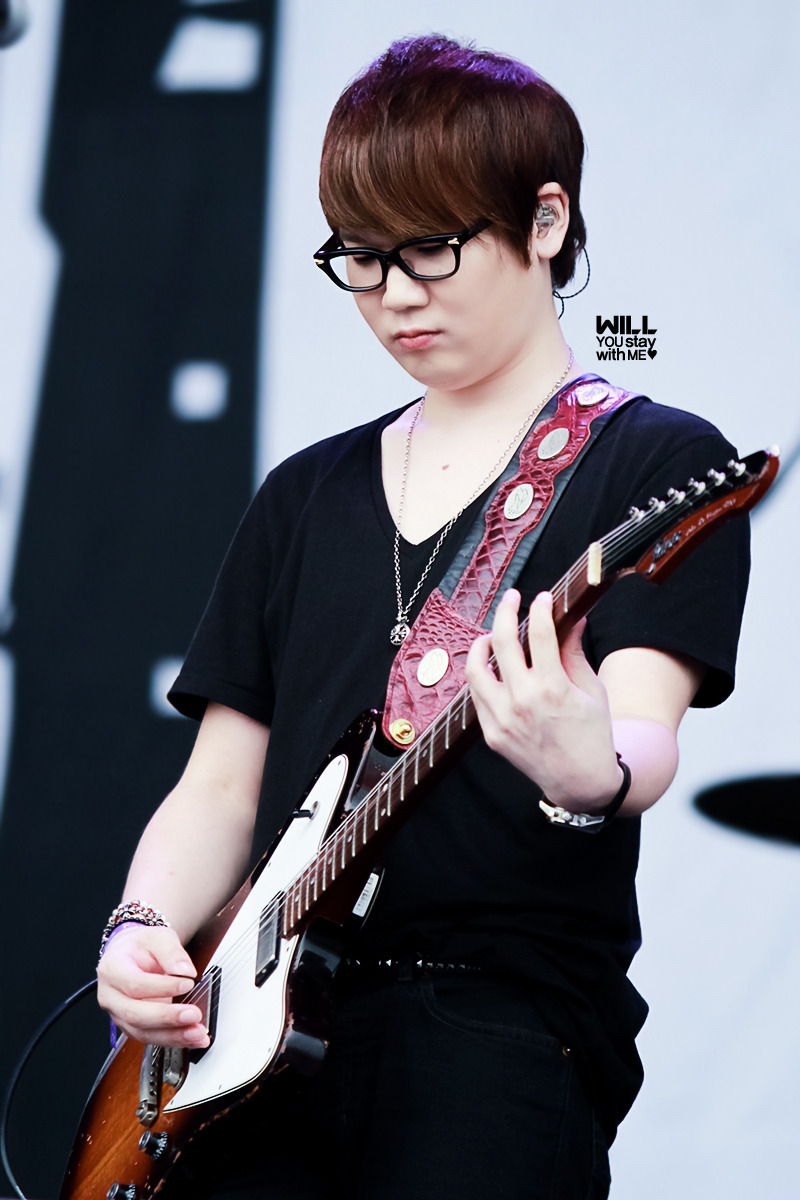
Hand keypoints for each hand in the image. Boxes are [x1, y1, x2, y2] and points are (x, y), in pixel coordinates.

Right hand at [97, 924, 209, 1048]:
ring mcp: (119, 1014)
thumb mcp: (158, 937)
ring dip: (172, 1036)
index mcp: (112, 969)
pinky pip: (150, 1038)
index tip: (187, 983)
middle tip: (193, 1014)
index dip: (162, 987)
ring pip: (142, 1032)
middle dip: (167, 1018)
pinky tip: (192, 1037)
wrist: (131, 954)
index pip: (134, 984)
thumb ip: (171, 952)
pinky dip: (172, 1040)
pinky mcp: (131, 1026)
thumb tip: (185, 971)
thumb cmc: (141, 946)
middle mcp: (111, 996)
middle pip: (135, 1014)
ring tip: (197, 1033)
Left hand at [465, 589, 622, 809]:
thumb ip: (574, 653)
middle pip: (502, 642)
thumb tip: (572, 619)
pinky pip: (476, 696)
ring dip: (482, 644)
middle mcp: (523, 701)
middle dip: (506, 612)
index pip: (540, 633)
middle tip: (512, 599)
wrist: (581, 783)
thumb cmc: (593, 734)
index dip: (540, 608)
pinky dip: (481, 677)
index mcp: (553, 688)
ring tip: (492, 635)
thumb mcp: (592, 690)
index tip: (542, 598)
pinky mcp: (492, 734)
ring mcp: (503, 719)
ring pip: (476, 669)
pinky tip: (491, 668)